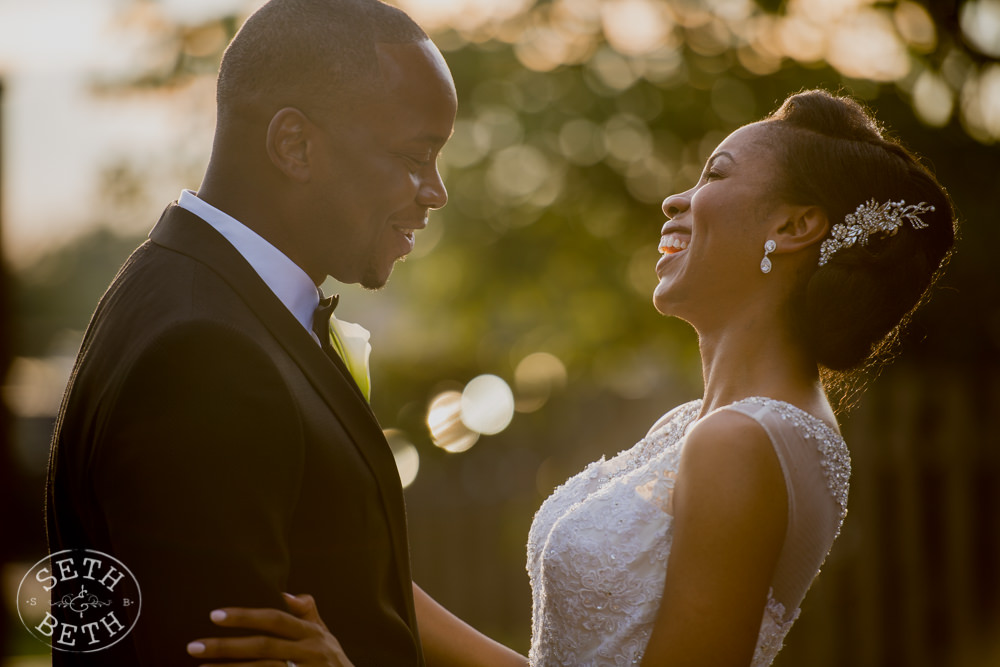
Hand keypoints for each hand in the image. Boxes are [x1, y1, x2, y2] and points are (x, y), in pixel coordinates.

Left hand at [187, 593, 354, 666]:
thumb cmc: (331, 661)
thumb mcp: (325, 634)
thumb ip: (306, 613)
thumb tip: (285, 593)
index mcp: (311, 633)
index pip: (275, 619)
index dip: (246, 616)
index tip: (215, 615)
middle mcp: (308, 652)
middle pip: (263, 646)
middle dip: (226, 646)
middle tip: (193, 645)